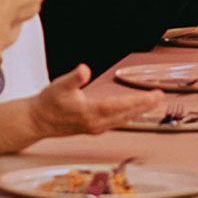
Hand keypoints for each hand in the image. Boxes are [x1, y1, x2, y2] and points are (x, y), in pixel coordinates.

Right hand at [28, 65, 164, 138]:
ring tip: (153, 103)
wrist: (37, 121)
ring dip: (138, 111)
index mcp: (90, 113)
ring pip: (123, 119)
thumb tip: (84, 69)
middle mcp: (96, 123)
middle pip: (126, 114)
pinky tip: (134, 111)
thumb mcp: (59, 86)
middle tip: (160, 97)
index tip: (153, 96)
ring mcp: (95, 127)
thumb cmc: (48, 103)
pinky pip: (117, 122)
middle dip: (144, 106)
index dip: (138, 101)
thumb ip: (74, 78)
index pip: (120, 106)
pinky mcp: (93, 128)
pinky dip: (128, 115)